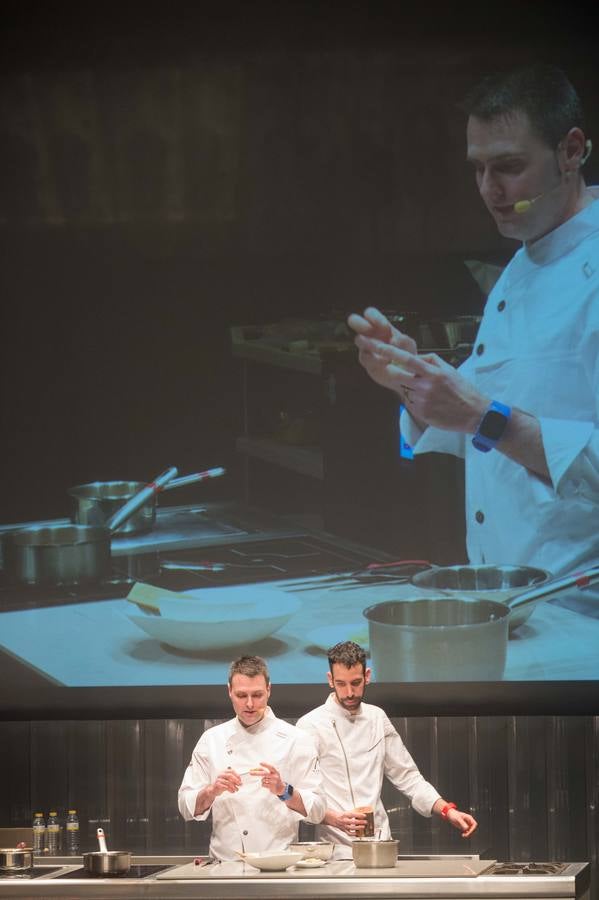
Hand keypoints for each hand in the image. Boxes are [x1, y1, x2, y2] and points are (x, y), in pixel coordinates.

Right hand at [211, 768, 241, 797]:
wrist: (214, 790)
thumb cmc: (222, 785)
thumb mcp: (228, 781)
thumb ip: (233, 780)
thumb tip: (240, 782)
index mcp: (224, 772)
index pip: (232, 771)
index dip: (237, 775)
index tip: (240, 780)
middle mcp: (221, 774)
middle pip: (229, 775)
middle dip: (236, 780)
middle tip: (239, 784)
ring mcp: (218, 779)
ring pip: (227, 782)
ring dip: (233, 787)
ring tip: (236, 790)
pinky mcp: (217, 784)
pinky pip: (224, 786)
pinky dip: (229, 789)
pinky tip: (232, 791)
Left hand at [257, 761, 284, 795]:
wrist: (280, 788)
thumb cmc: (274, 779)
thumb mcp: (272, 773)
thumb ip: (265, 771)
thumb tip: (255, 769)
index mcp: (275, 771)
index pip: (270, 767)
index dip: (265, 764)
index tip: (260, 763)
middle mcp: (275, 776)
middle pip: (264, 773)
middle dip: (256, 773)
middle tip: (250, 772)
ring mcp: (274, 781)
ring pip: (263, 780)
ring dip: (263, 780)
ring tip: (267, 781)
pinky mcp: (272, 787)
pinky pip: (263, 784)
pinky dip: (263, 784)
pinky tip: (268, 785)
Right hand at [325, 808, 367, 834]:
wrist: (334, 818)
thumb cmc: (342, 815)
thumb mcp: (348, 812)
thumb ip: (354, 812)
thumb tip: (362, 811)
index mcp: (345, 814)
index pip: (352, 814)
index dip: (359, 815)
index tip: (364, 815)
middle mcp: (344, 820)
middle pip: (352, 822)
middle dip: (360, 822)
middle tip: (365, 822)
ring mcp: (344, 826)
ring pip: (351, 828)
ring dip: (358, 828)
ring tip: (363, 827)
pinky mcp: (344, 830)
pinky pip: (349, 833)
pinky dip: (354, 834)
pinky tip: (358, 833)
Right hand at [347, 307, 417, 399]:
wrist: (404, 374)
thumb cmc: (405, 355)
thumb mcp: (409, 346)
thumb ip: (404, 341)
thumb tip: (394, 340)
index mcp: (381, 327)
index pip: (370, 314)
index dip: (374, 317)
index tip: (384, 326)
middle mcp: (370, 335)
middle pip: (355, 320)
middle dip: (360, 323)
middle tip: (369, 330)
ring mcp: (365, 347)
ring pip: (359, 339)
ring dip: (371, 343)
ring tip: (383, 350)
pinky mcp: (365, 361)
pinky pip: (365, 357)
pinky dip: (376, 360)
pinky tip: (386, 363)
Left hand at [353, 336, 487, 432]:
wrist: (474, 413)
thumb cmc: (462, 389)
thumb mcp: (448, 369)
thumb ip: (430, 360)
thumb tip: (415, 356)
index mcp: (432, 372)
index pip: (406, 359)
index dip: (387, 351)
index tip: (373, 344)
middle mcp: (425, 386)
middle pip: (397, 374)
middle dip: (385, 368)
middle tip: (376, 360)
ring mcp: (421, 400)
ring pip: (403, 389)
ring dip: (405, 386)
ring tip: (425, 389)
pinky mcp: (420, 413)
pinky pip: (409, 402)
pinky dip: (413, 399)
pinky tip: (429, 401)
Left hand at [447, 809, 477, 837]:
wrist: (449, 814)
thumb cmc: (454, 814)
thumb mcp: (458, 818)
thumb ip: (462, 823)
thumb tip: (467, 828)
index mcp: (469, 818)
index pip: (474, 824)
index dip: (473, 829)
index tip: (468, 831)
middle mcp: (468, 821)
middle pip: (473, 828)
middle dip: (470, 832)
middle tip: (466, 835)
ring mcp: (466, 824)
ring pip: (470, 831)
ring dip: (468, 834)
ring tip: (463, 835)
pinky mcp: (464, 827)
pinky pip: (467, 832)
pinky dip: (466, 834)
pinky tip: (463, 835)